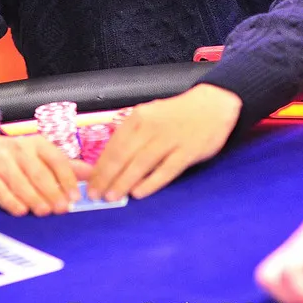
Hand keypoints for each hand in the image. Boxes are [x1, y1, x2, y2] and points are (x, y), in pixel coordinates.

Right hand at [0, 129, 91, 216]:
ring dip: (33, 197)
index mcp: (37, 145)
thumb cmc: (12, 154)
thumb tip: (92, 174)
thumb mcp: (39, 154)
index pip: (56, 159)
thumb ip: (65, 166)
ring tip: (44, 211)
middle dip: (51, 191)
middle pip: (38, 172)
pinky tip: (20, 210)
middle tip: (61, 208)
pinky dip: (10, 200)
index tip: (75, 196)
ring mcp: (1, 162)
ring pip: (19, 181)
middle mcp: (20, 150)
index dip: (67, 178)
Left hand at [86, 84, 241, 201]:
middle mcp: (151, 127)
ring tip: (111, 197)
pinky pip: (166, 170)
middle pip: (123, 155)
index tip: (89, 182)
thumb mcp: (150, 115)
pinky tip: (139, 193)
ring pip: (141, 163)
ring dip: (124, 182)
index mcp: (138, 117)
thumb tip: (110, 163)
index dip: (100, 166)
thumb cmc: (176, 114)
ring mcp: (170, 139)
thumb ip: (132, 135)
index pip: (113, 145)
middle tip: (95, 194)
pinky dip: (151, 182)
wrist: (213, 105)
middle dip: (106, 177)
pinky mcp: (188, 151)